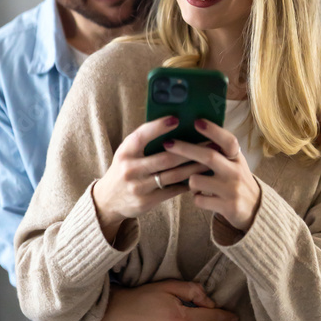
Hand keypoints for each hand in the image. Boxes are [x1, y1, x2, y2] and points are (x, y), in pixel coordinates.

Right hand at [92, 115, 211, 241]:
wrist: (108, 200)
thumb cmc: (124, 169)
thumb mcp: (127, 153)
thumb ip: (144, 142)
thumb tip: (175, 126)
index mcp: (125, 152)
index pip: (142, 136)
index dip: (158, 127)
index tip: (177, 119)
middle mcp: (130, 169)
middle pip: (165, 158)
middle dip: (190, 150)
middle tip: (209, 143)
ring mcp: (138, 187)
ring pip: (173, 175)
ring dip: (194, 167)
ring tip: (211, 160)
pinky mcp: (146, 201)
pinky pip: (172, 190)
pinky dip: (187, 183)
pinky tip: (201, 177)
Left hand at [163, 118, 260, 231]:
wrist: (255, 209)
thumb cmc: (236, 181)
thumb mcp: (234, 164)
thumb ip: (219, 152)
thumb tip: (194, 131)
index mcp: (237, 159)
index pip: (228, 141)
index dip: (213, 130)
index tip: (197, 121)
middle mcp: (236, 172)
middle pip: (208, 156)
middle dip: (185, 148)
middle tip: (168, 143)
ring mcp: (232, 190)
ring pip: (196, 180)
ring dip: (190, 181)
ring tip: (196, 183)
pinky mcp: (227, 207)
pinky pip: (198, 199)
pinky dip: (196, 197)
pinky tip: (202, 196)